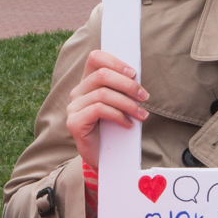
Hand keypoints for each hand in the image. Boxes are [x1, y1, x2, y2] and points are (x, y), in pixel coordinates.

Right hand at [66, 50, 148, 168]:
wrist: (105, 159)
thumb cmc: (115, 129)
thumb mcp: (120, 105)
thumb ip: (123, 89)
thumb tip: (136, 77)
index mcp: (88, 83)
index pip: (95, 58)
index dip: (115, 61)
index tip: (134, 73)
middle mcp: (77, 92)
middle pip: (102, 75)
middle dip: (128, 85)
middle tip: (144, 97)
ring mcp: (73, 107)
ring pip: (103, 94)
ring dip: (128, 103)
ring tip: (142, 115)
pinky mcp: (74, 122)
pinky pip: (99, 110)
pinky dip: (118, 115)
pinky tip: (128, 124)